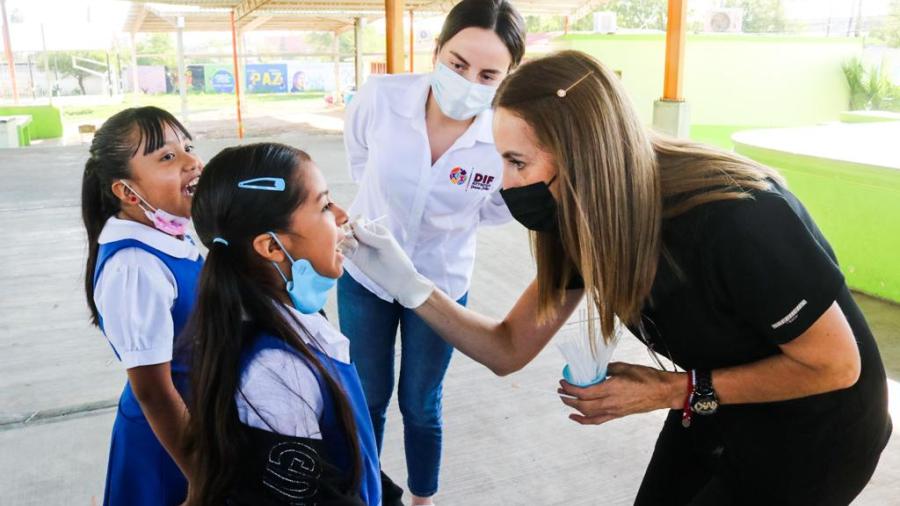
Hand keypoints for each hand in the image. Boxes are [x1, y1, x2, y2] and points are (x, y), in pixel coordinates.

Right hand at [348, 219, 434, 307]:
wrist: (398, 279)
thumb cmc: (396, 259)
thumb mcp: (385, 244)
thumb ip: (369, 235)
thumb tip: (354, 224)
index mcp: (375, 229)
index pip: (360, 220)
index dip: (355, 222)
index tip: (355, 228)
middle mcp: (365, 237)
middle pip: (349, 228)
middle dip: (347, 231)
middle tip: (352, 240)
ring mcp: (359, 247)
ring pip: (345, 239)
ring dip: (344, 240)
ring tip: (353, 248)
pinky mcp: (355, 258)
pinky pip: (343, 250)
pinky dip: (340, 249)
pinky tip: (344, 252)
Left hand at [557, 362, 683, 424]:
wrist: (663, 392)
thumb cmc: (647, 378)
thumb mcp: (624, 367)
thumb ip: (606, 369)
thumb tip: (595, 369)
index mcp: (611, 388)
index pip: (584, 391)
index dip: (570, 388)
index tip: (563, 382)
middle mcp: (611, 402)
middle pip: (583, 404)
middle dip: (568, 398)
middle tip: (561, 391)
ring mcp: (614, 411)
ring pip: (588, 414)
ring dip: (574, 408)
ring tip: (566, 400)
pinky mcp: (618, 415)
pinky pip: (597, 420)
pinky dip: (584, 420)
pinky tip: (575, 418)